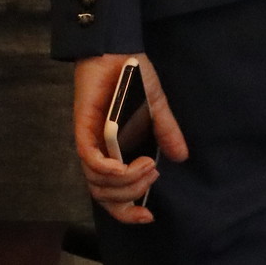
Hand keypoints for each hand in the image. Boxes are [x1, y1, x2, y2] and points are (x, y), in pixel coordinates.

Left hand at [72, 52, 189, 223]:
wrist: (118, 48)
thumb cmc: (132, 76)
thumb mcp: (156, 107)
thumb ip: (167, 131)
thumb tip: (182, 157)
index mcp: (113, 153)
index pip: (112, 196)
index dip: (127, 213)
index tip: (148, 216)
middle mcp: (98, 152)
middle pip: (105, 197)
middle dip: (131, 197)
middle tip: (152, 175)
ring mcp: (89, 140)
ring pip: (97, 183)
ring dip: (126, 182)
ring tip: (147, 165)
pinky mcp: (83, 127)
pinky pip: (90, 160)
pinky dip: (109, 170)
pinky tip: (126, 166)